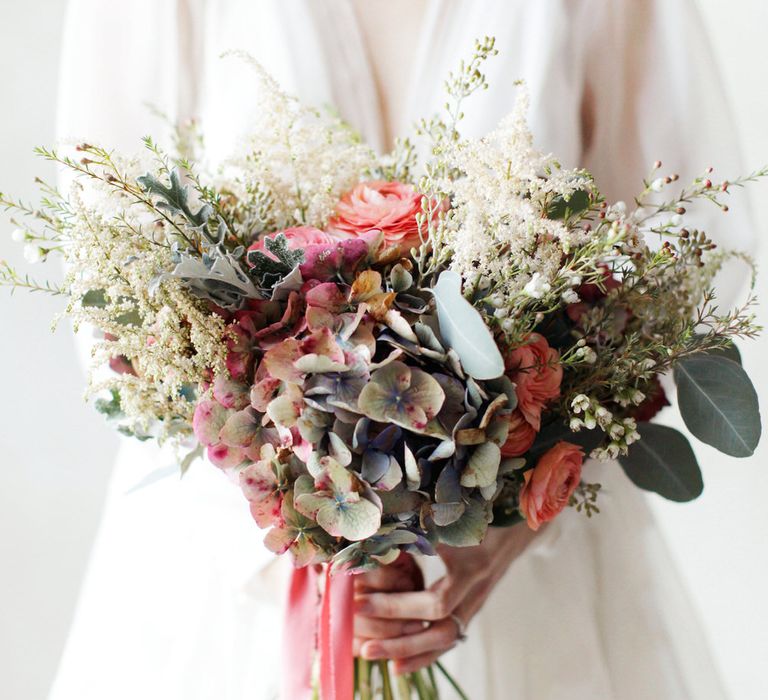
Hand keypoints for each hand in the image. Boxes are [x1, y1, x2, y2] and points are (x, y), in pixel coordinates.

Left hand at [354, 523, 539, 673]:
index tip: (360, 602)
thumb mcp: (448, 517)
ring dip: (410, 652)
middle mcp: (476, 589)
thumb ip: (414, 529)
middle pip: (441, 630)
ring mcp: (476, 601)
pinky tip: (399, 663)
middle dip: (401, 640)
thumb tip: (371, 540)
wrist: (515, 522)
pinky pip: (450, 637)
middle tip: (365, 646)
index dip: (396, 606)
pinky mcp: (472, 606)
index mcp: (470, 566)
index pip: (434, 602)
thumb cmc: (476, 513)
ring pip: (446, 640)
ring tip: (374, 655)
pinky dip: (424, 652)